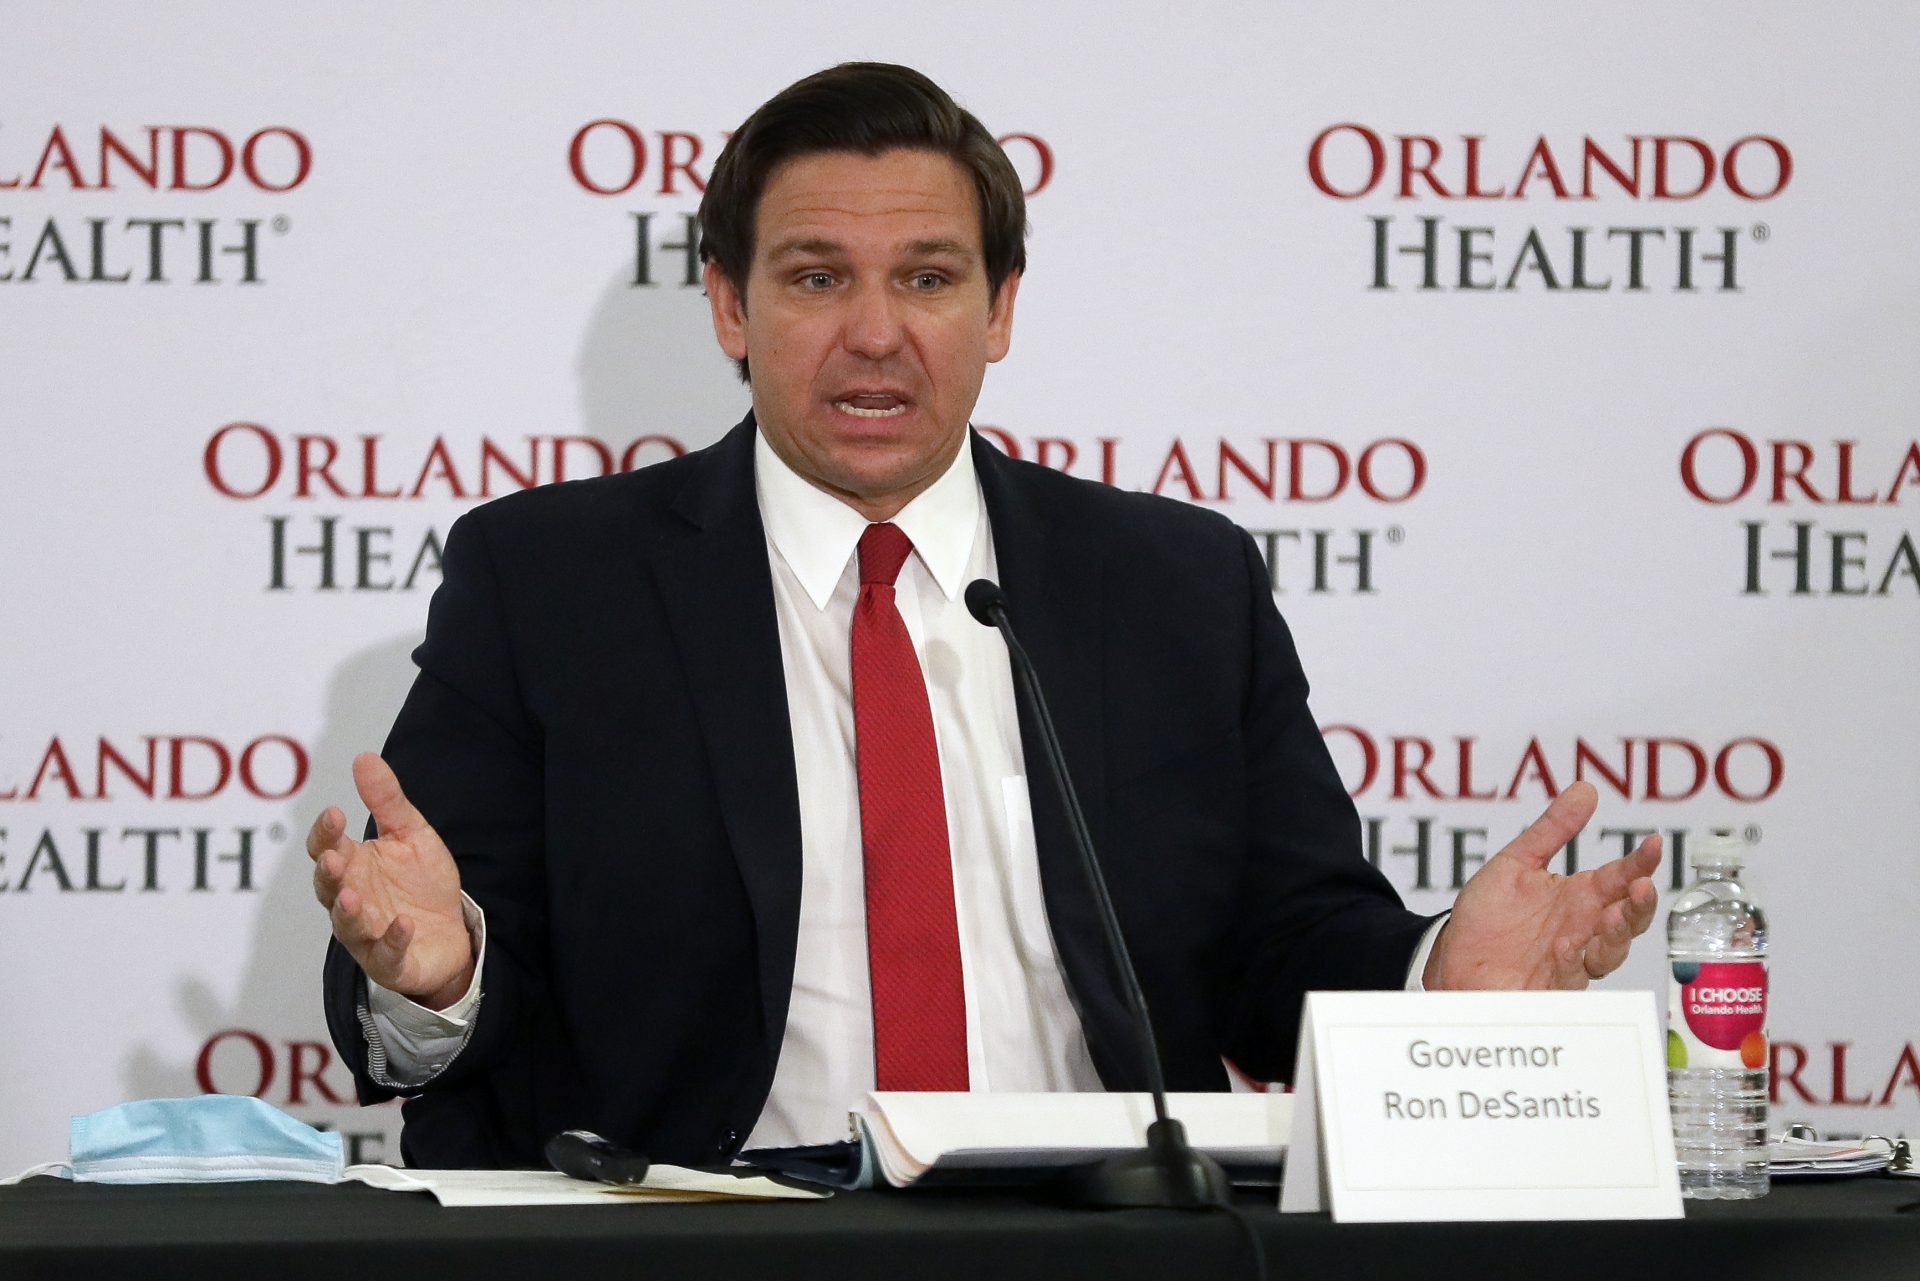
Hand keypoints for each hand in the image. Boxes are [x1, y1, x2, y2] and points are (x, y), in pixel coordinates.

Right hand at [308, 752, 473, 1008]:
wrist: (453, 930)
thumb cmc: (422, 882)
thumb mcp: (411, 835)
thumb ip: (387, 801)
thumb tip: (364, 757)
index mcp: (353, 866)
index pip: (326, 847)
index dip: (326, 832)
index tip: (335, 813)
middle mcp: (351, 900)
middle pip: (329, 887)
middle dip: (329, 874)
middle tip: (333, 857)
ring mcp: (367, 934)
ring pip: (347, 926)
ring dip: (347, 912)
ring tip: (351, 896)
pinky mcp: (391, 962)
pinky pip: (387, 954)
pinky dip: (392, 941)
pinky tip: (403, 925)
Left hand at [1423, 781, 1660, 989]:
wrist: (1452, 957)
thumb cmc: (1488, 915)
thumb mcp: (1517, 863)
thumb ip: (1553, 829)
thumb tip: (1585, 789)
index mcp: (1580, 897)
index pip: (1620, 877)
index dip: (1639, 862)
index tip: (1652, 844)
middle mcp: (1582, 928)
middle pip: (1627, 920)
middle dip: (1638, 905)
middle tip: (1641, 887)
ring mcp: (1570, 960)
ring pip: (1608, 953)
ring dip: (1614, 936)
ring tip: (1611, 916)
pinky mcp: (1549, 986)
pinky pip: (1568, 978)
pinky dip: (1570, 962)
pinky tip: (1566, 945)